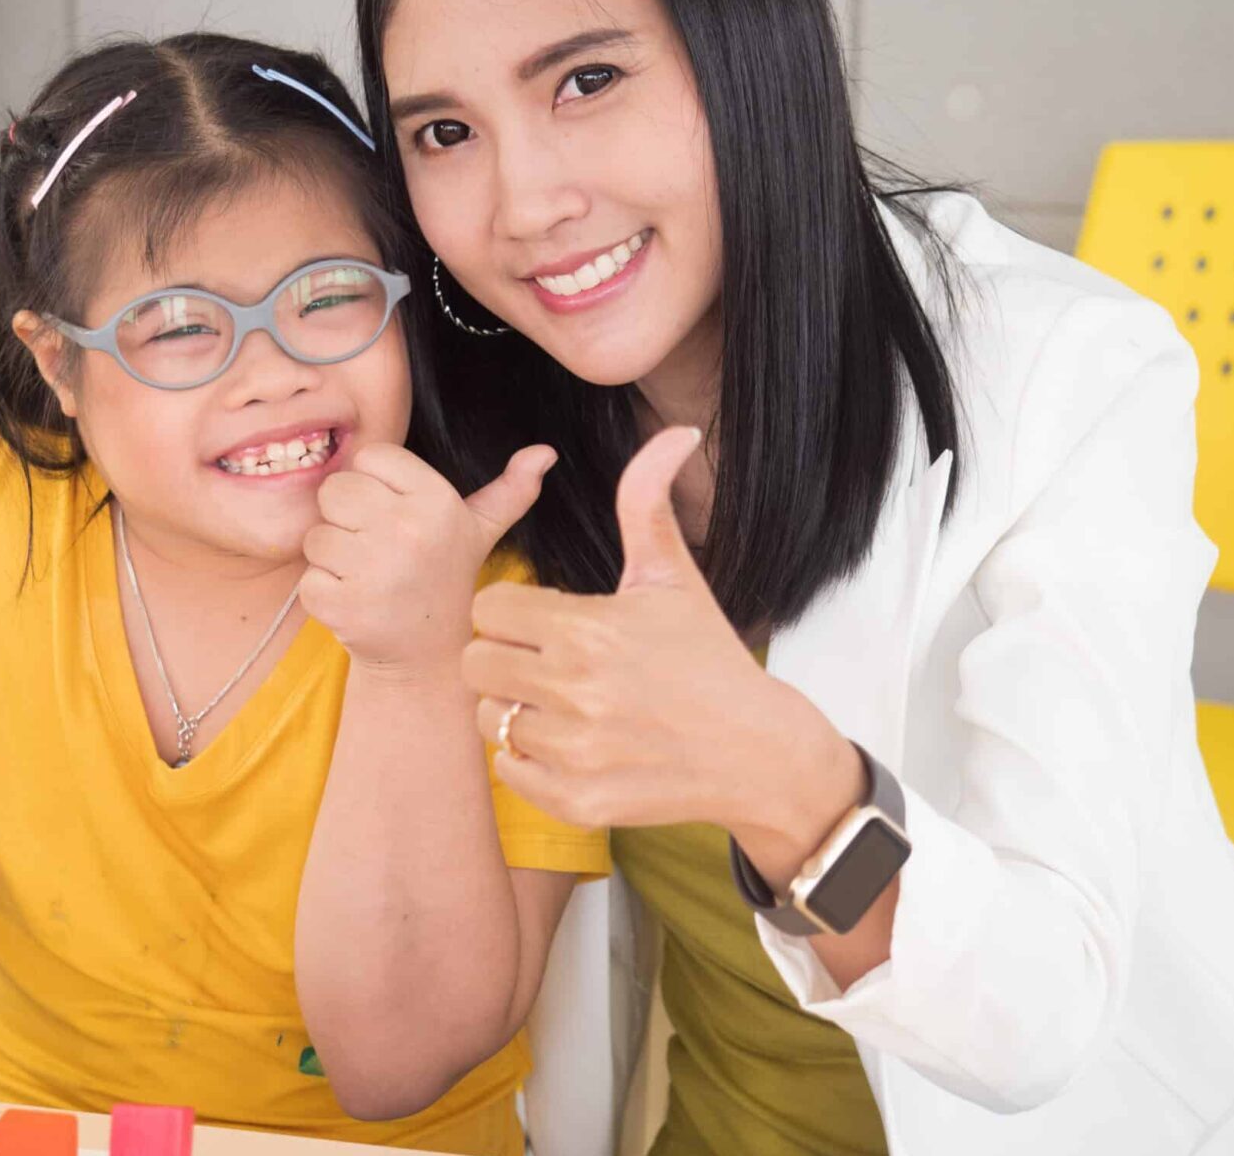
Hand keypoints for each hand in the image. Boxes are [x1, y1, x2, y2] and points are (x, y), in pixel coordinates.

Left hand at [301, 443, 556, 678]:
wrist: (430, 658)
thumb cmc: (447, 579)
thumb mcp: (479, 531)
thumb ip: (509, 490)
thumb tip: (546, 452)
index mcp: (437, 500)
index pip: (370, 457)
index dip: (374, 484)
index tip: (394, 514)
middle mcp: (408, 530)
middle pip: (335, 490)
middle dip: (346, 518)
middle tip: (376, 548)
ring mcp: (374, 570)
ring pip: (317, 535)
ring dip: (333, 558)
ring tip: (368, 576)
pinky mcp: (342, 606)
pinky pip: (307, 578)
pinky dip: (323, 593)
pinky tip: (356, 602)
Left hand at [467, 427, 861, 872]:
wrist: (759, 753)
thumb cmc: (708, 658)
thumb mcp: (674, 577)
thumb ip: (649, 501)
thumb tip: (678, 431)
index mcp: (589, 628)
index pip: (489, 607)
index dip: (510, 612)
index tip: (543, 623)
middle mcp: (577, 689)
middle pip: (474, 662)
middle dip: (501, 658)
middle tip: (541, 663)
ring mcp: (577, 750)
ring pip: (488, 717)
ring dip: (514, 710)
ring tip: (558, 705)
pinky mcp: (579, 801)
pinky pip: (510, 771)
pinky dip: (529, 762)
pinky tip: (569, 745)